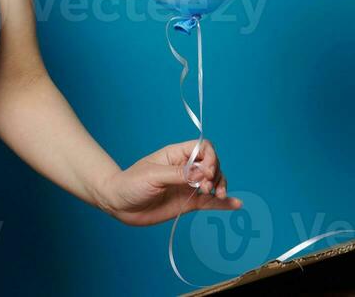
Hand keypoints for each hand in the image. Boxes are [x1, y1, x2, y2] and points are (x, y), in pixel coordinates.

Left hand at [94, 138, 240, 226]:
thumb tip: (202, 173)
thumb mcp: (153, 175)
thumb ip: (178, 174)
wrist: (118, 204)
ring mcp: (188, 186)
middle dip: (215, 173)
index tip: (206, 172)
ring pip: (214, 182)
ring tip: (220, 195)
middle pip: (212, 164)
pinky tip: (236, 204)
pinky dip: (223, 203)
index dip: (210, 157)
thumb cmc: (130, 183)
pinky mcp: (188, 203)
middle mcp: (185, 169)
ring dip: (221, 186)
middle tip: (205, 186)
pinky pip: (210, 202)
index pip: (203, 148)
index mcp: (176, 155)